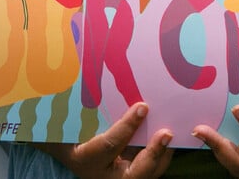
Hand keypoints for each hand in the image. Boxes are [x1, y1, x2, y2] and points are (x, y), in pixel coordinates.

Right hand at [35, 102, 173, 177]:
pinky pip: (151, 169)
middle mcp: (105, 175)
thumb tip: (79, 72)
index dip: (127, 126)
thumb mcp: (67, 124)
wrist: (69, 155)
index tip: (142, 107)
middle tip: (166, 133)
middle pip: (135, 173)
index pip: (110, 144)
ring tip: (172, 133)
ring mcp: (120, 178)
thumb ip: (77, 109)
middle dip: (153, 153)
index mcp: (86, 159)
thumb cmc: (66, 134)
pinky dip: (162, 155)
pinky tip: (168, 136)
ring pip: (147, 173)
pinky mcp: (131, 174)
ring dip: (163, 155)